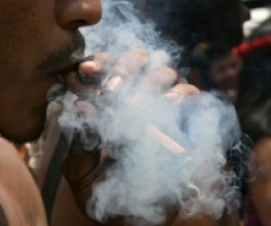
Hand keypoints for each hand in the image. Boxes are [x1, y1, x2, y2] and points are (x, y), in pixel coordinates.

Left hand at [57, 49, 198, 222]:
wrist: (130, 221)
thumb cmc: (100, 192)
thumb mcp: (79, 171)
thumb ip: (79, 142)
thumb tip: (80, 106)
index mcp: (104, 104)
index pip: (103, 68)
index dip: (97, 63)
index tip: (86, 71)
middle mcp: (135, 99)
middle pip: (137, 61)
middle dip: (125, 67)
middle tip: (113, 88)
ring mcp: (162, 109)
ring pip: (165, 72)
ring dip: (153, 79)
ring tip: (139, 102)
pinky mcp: (186, 125)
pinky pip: (191, 98)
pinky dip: (182, 96)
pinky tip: (169, 104)